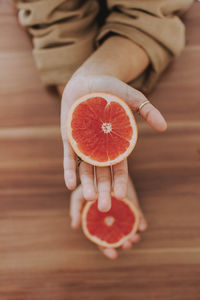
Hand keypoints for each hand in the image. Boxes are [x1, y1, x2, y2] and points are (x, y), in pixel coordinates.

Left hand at [60, 74, 166, 211]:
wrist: (87, 81)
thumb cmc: (111, 90)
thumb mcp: (132, 99)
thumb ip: (147, 111)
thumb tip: (164, 127)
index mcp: (115, 144)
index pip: (119, 167)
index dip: (120, 181)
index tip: (122, 196)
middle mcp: (99, 149)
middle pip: (102, 174)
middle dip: (103, 190)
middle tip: (105, 207)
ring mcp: (83, 146)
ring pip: (85, 170)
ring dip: (86, 185)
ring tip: (88, 199)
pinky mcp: (69, 139)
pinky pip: (69, 158)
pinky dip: (69, 171)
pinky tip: (70, 185)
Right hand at [70, 175, 147, 258]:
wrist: (104, 169)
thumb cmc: (89, 184)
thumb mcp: (79, 195)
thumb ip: (76, 209)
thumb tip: (74, 226)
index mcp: (98, 223)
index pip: (102, 240)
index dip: (106, 249)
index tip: (113, 255)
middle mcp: (111, 221)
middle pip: (117, 237)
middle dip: (122, 244)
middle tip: (127, 245)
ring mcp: (123, 214)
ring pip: (129, 230)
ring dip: (133, 235)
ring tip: (134, 237)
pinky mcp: (133, 205)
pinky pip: (138, 216)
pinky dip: (141, 222)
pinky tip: (142, 226)